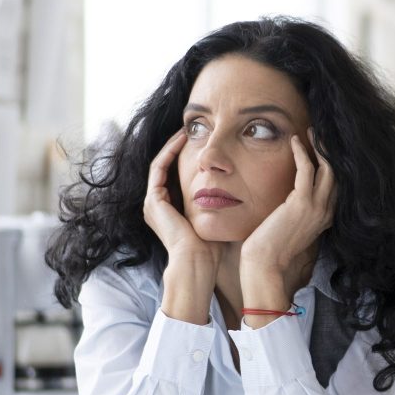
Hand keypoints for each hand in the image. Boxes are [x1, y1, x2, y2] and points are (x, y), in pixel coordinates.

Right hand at [144, 130, 220, 321]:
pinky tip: (182, 139)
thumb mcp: (216, 220)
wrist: (197, 264)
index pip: (174, 176)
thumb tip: (242, 194)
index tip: (202, 143)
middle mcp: (157, 206)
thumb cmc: (212, 249)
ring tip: (186, 129)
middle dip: (176, 147)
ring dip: (172, 145)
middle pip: (165, 167)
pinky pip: (158, 167)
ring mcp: (152, 203)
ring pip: (159, 163)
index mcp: (169, 211)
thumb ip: (221, 206)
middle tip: (191, 129)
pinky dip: (169, 152)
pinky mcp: (153, 200)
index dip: (186, 158)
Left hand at [240, 130, 336, 299]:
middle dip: (330, 151)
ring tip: (311, 132)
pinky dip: (302, 152)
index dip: (332, 164)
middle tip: (320, 133)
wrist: (265, 264)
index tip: (323, 147)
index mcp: (326, 218)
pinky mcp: (302, 203)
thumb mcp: (292, 228)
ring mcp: (317, 208)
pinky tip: (295, 141)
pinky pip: (307, 170)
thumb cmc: (272, 249)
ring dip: (320, 147)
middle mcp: (327, 211)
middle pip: (337, 174)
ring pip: (328, 169)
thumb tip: (291, 200)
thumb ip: (298, 213)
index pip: (336, 185)